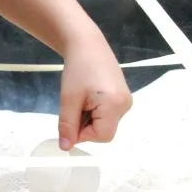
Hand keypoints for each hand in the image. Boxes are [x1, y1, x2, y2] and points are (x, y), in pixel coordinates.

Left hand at [58, 32, 131, 149]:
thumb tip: (65, 147)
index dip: (83, 134)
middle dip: (86, 125)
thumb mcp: (68, 99)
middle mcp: (126, 104)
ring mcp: (126, 100)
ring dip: (89, 117)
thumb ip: (68, 125)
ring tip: (81, 98)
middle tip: (74, 106)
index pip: (101, 136)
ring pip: (105, 123)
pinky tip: (88, 97)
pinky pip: (108, 114)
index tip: (71, 120)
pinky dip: (95, 111)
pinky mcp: (122, 96)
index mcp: (115, 104)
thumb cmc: (77, 68)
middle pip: (104, 131)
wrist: (86, 44)